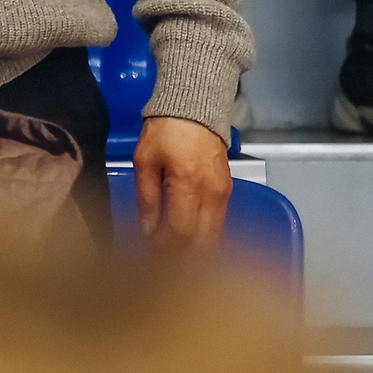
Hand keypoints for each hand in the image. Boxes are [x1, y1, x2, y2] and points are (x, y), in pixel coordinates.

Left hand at [133, 115, 231, 247]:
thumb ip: (146, 199)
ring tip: (171, 256)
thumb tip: (146, 232)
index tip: (147, 251)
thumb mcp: (144, 161)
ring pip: (214, 239)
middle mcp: (212, 194)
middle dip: (181, 258)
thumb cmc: (165, 131)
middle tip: (159, 262)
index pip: (180, 232)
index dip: (163, 248)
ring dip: (194, 252)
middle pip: (203, 243)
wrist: (195, 110)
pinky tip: (187, 242)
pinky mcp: (228, 193)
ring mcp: (224, 195)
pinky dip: (203, 239)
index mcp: (188, 184)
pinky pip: (218, 226)